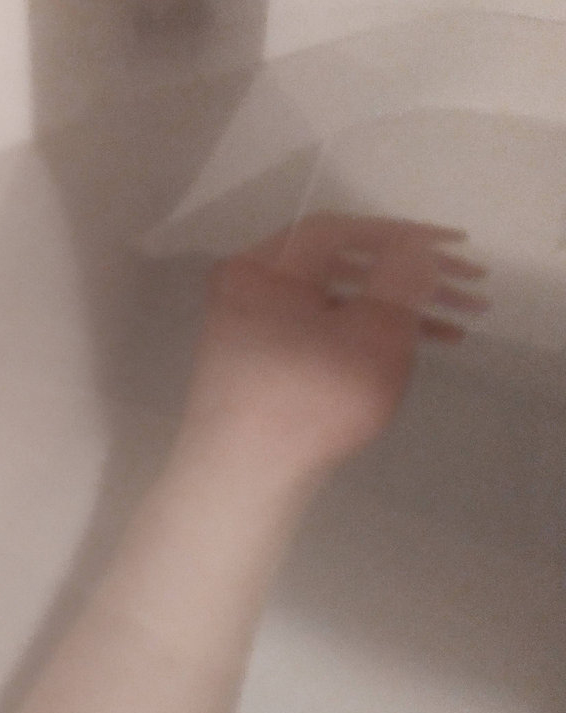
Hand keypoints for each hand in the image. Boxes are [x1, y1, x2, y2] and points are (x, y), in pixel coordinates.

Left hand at [177, 212, 489, 479]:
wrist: (241, 481)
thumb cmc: (310, 403)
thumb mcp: (373, 333)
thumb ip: (401, 279)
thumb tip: (411, 249)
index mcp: (262, 268)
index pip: (341, 231)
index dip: (405, 236)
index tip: (458, 249)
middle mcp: (248, 290)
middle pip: (341, 267)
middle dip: (412, 278)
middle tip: (472, 291)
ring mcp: (249, 330)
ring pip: (336, 305)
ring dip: (398, 311)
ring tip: (462, 325)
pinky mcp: (260, 367)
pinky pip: (320, 335)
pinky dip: (365, 337)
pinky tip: (412, 350)